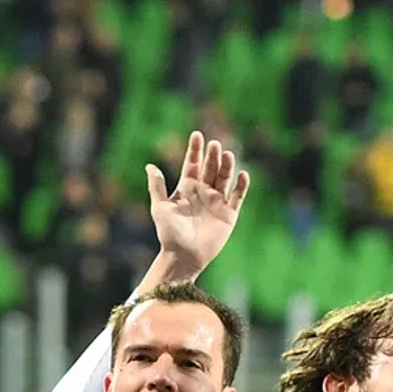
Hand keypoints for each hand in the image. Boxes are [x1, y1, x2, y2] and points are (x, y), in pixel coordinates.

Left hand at [147, 131, 250, 278]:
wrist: (183, 256)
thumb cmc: (169, 233)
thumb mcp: (160, 208)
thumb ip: (157, 187)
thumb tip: (149, 166)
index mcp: (186, 188)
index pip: (192, 164)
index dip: (195, 150)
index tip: (197, 135)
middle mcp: (203, 192)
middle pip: (210, 168)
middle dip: (212, 156)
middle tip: (214, 145)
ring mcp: (217, 202)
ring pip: (225, 179)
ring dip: (227, 166)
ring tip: (227, 154)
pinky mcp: (229, 214)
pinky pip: (238, 196)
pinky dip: (241, 186)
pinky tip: (242, 174)